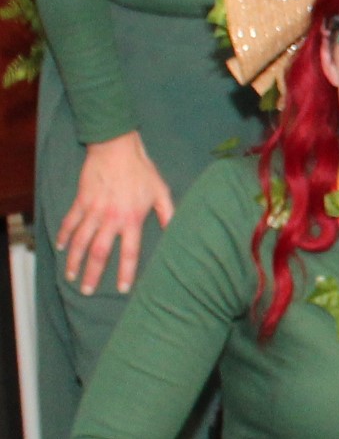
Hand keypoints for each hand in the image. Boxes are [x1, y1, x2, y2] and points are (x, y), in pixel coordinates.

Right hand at [57, 131, 173, 296]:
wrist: (116, 148)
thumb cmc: (142, 170)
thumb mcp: (161, 192)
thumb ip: (168, 214)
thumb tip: (176, 232)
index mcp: (132, 219)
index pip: (129, 252)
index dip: (126, 272)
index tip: (122, 289)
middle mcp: (111, 218)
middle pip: (99, 252)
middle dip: (92, 274)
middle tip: (87, 290)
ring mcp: (93, 210)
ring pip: (80, 241)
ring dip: (74, 260)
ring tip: (71, 276)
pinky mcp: (81, 200)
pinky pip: (70, 221)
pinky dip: (64, 235)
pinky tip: (61, 247)